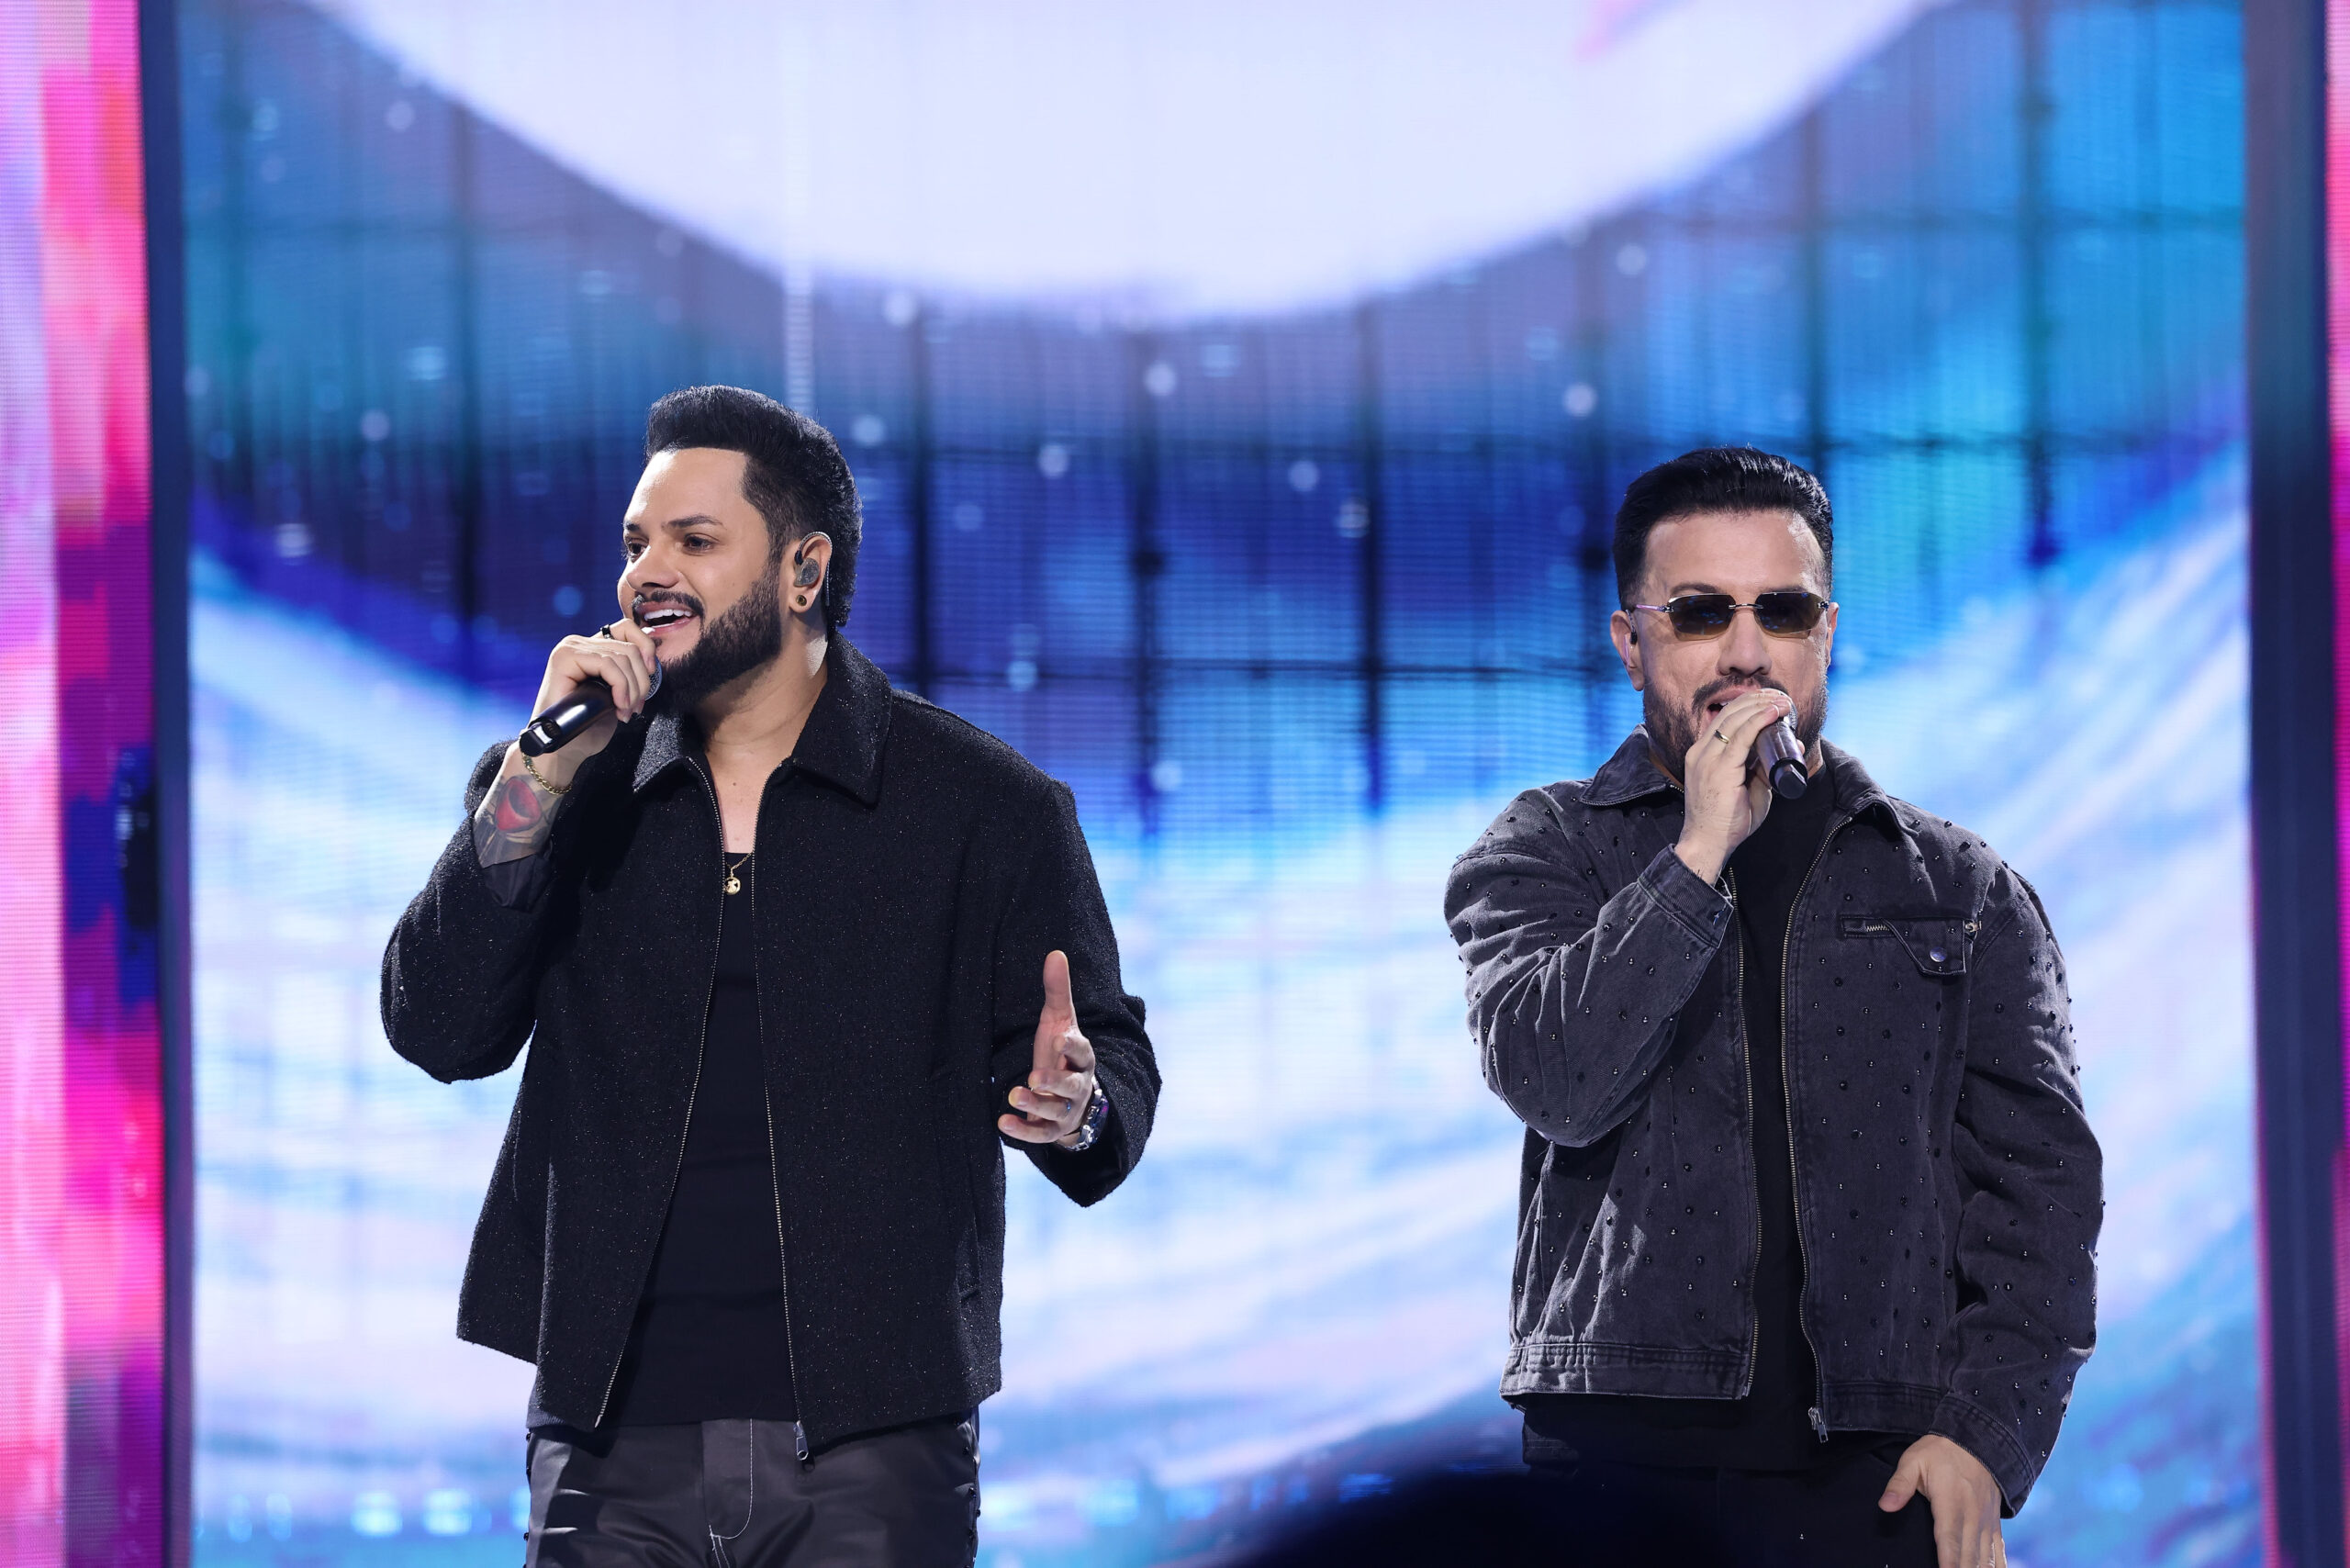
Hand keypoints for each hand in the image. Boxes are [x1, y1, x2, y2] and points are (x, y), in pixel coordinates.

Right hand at [521, 621, 661, 783]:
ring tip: (625, 711)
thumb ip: (629, 674)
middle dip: (641, 681)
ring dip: (632, 689)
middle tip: (635, 707)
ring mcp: (570, 648)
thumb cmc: (589, 725)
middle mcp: (580, 643)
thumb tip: (651, 664)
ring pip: (622, 656)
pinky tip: (618, 705)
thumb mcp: (617, 695)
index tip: (651, 676)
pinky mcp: (564, 658)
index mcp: (593, 647)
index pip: (628, 629)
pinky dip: (620, 686)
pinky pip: (607, 664)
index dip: (647, 648)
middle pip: (629, 647)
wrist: (565, 747)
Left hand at [999, 950, 1096, 1146]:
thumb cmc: (1061, 1053)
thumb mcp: (1059, 1021)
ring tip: (1014, 1095)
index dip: (1073, 1048)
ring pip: (1056, 1112)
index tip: (1061, 1040)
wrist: (1073, 1097)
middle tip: (1035, 1077)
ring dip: (1036, 1105)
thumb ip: (1057, 991)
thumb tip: (1056, 953)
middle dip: (1055, 1083)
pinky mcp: (1052, 1129)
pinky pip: (1041, 1134)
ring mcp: (1067, 1110)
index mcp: (1082, 1059)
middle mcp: (1078, 1087)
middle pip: (1072, 1087)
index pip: (1083, 1053)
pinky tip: (1003, 1122)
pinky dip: (1023, 1130)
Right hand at [1673, 687, 1792, 882]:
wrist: (1708, 844)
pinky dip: (1759, 721)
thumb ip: (1765, 768)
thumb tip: (1792, 747)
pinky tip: (1774, 713)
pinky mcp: (1719, 769)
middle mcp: (1701, 752)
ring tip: (1782, 701)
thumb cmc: (1726, 821)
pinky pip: (1741, 737)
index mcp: (1702, 753)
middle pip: (1728, 713)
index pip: (1723, 718)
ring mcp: (1707, 759)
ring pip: (1734, 720)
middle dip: (1756, 700)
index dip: (1747, 704)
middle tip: (1780, 696)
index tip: (1769, 699)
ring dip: (1761, 706)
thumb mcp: (1749, 788)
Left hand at [1880, 1434, 2003, 1567]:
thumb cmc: (1940, 1452)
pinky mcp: (1994, 1524)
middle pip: (1968, 1555)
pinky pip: (1999, 1552)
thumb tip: (1885, 1505)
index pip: (1948, 1539)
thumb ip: (1899, 1485)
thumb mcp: (1914, 1461)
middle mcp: (1972, 1516)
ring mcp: (1986, 1522)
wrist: (1978, 1439)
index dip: (1947, 1562)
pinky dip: (1997, 1566)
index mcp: (1950, 1503)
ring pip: (1985, 1557)